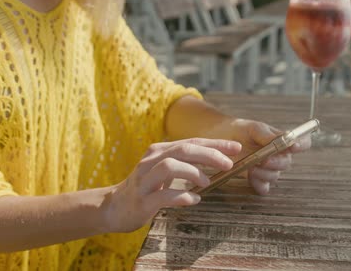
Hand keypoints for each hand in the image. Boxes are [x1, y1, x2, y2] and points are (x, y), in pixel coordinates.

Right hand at [101, 138, 240, 232]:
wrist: (114, 207)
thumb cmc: (146, 188)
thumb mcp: (164, 170)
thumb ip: (185, 162)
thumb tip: (217, 159)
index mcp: (159, 150)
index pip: (191, 142)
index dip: (215, 144)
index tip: (236, 148)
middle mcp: (151, 161)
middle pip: (183, 150)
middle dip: (209, 155)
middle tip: (228, 164)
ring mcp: (144, 180)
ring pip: (170, 166)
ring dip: (193, 173)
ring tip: (207, 183)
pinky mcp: (142, 199)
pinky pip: (163, 196)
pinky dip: (181, 197)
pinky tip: (193, 200)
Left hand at [228, 119, 310, 194]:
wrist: (223, 137)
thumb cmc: (241, 130)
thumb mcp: (253, 128)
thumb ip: (267, 135)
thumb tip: (283, 138)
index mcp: (283, 141)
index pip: (303, 143)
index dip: (302, 145)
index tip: (294, 146)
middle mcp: (279, 157)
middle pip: (286, 163)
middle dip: (276, 162)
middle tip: (264, 160)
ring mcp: (269, 170)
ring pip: (274, 176)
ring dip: (264, 173)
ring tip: (251, 167)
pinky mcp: (257, 180)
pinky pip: (264, 188)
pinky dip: (258, 184)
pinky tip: (250, 178)